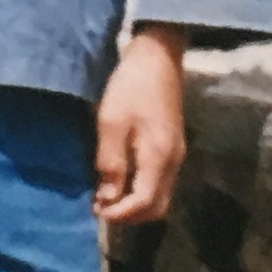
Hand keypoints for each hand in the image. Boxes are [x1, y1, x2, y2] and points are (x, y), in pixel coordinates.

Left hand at [93, 27, 186, 228]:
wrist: (157, 56)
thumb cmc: (130, 87)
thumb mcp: (111, 123)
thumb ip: (110, 163)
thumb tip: (107, 198)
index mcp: (159, 158)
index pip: (144, 203)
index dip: (119, 214)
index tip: (96, 210)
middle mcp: (173, 162)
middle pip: (157, 207)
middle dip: (129, 215)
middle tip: (101, 207)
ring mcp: (176, 154)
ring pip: (160, 196)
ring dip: (135, 203)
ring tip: (107, 195)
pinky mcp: (172, 146)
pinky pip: (159, 181)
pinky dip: (141, 189)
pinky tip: (121, 178)